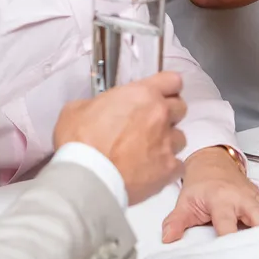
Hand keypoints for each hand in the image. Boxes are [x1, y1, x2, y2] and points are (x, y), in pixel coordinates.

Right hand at [53, 73, 188, 202]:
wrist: (87, 177)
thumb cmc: (80, 142)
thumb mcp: (77, 109)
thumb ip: (97, 104)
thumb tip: (98, 110)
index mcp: (141, 94)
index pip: (172, 81)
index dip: (167, 87)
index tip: (160, 94)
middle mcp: (160, 115)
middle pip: (180, 108)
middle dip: (167, 114)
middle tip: (150, 124)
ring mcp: (167, 143)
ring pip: (180, 138)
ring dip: (167, 142)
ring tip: (148, 151)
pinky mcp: (168, 169)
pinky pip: (177, 165)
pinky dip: (167, 167)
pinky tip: (151, 171)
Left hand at [161, 148, 258, 242]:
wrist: (213, 162)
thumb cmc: (201, 183)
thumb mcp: (185, 201)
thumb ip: (176, 221)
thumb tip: (168, 238)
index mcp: (222, 199)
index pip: (227, 223)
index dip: (231, 239)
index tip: (234, 258)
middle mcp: (243, 198)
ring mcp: (257, 199)